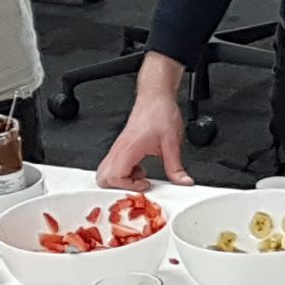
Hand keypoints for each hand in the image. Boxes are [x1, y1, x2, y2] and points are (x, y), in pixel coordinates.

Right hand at [95, 54, 193, 188]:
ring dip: (120, 181)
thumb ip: (176, 166)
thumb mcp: (172, 143)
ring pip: (104, 172)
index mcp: (129, 148)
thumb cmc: (159, 112)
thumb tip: (183, 182)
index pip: (115, 177)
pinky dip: (123, 173)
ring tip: (139, 177)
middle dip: (118, 188)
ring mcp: (118, 148)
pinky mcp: (121, 147)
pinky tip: (139, 169)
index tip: (145, 184)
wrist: (155, 97)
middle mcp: (119, 149)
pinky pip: (113, 166)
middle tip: (137, 185)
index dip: (128, 186)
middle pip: (102, 178)